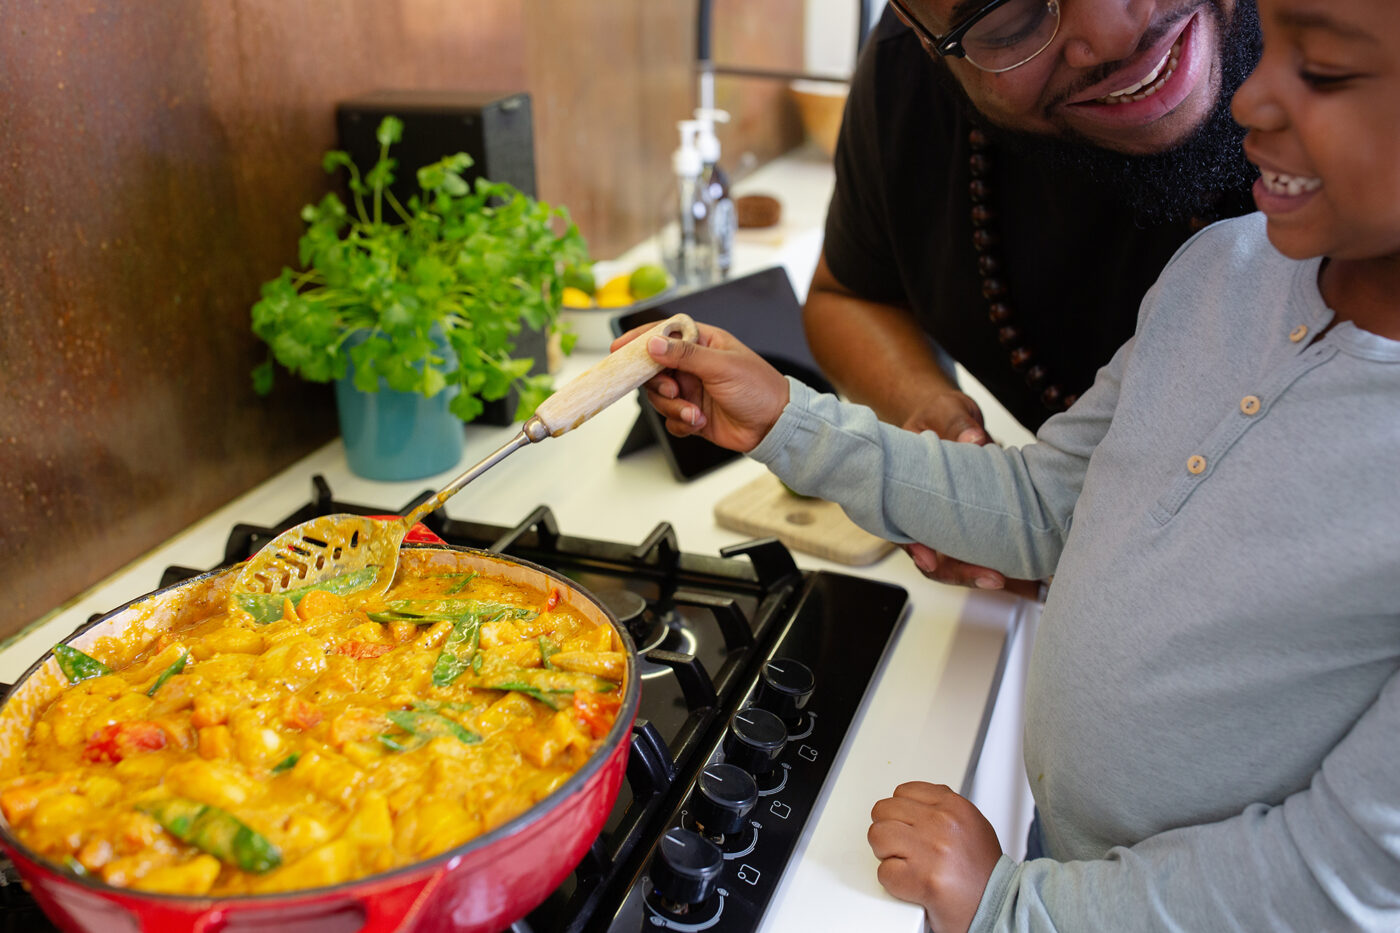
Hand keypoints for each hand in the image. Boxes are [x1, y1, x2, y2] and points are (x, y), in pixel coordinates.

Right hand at [610, 322, 789, 452]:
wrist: (774, 426)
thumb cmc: (759, 388)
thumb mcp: (721, 366)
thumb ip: (685, 355)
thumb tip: (653, 344)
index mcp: (703, 342)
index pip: (664, 333)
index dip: (640, 339)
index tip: (619, 348)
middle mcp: (694, 365)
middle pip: (654, 368)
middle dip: (657, 382)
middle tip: (672, 389)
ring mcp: (692, 389)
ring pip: (659, 396)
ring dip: (673, 407)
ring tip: (694, 412)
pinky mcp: (692, 413)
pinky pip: (670, 418)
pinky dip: (680, 422)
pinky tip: (698, 422)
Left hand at [868, 782, 1001, 932]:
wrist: (1000, 906)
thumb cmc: (983, 872)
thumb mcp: (972, 824)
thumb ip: (942, 808)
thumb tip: (912, 803)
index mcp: (955, 807)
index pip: (903, 792)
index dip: (900, 812)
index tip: (907, 826)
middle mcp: (943, 824)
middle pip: (884, 811)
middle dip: (889, 831)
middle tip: (904, 848)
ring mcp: (932, 850)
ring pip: (878, 835)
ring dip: (886, 853)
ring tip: (906, 864)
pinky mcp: (922, 879)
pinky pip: (884, 871)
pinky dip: (892, 881)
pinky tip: (911, 883)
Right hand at [897, 401, 1043, 599]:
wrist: (946, 419)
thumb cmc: (935, 416)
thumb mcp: (943, 411)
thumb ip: (957, 425)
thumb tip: (974, 440)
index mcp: (900, 489)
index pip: (900, 527)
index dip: (913, 547)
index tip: (930, 559)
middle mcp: (917, 512)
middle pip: (927, 556)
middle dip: (957, 571)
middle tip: (990, 576)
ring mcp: (939, 521)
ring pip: (949, 559)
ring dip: (975, 572)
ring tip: (1004, 579)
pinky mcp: (962, 523)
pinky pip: (971, 548)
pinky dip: (989, 560)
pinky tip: (1012, 570)